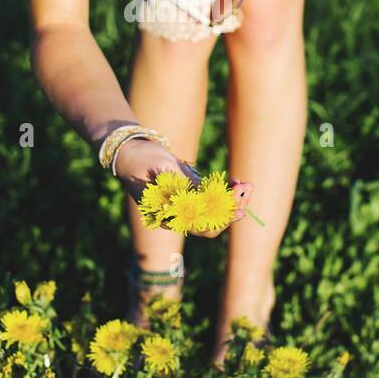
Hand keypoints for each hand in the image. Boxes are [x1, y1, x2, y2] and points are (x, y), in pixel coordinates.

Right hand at [114, 137, 253, 237]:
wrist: (131, 152)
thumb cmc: (144, 160)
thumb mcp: (165, 169)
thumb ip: (185, 187)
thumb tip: (208, 202)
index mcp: (167, 217)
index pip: (200, 224)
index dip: (222, 213)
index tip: (237, 198)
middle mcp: (177, 219)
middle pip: (211, 225)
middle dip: (232, 209)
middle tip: (247, 187)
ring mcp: (184, 211)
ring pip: (214, 216)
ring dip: (233, 202)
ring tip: (247, 184)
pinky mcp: (190, 200)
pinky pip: (211, 205)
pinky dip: (226, 195)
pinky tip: (237, 181)